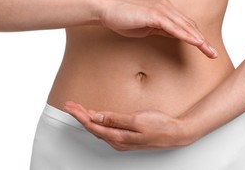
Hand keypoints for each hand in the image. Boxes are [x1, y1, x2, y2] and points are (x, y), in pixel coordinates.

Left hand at [63, 101, 191, 150]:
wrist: (175, 134)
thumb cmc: (159, 126)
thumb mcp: (137, 120)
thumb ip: (115, 119)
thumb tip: (97, 117)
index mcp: (118, 136)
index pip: (92, 125)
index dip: (79, 115)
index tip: (70, 106)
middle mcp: (117, 141)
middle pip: (92, 127)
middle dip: (79, 115)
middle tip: (70, 105)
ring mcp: (121, 140)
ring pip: (98, 129)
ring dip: (87, 118)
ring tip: (78, 109)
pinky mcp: (126, 137)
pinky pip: (105, 130)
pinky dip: (97, 121)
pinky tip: (95, 116)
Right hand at [99, 0, 216, 58]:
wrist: (108, 10)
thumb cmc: (124, 19)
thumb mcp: (147, 27)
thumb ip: (161, 29)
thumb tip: (173, 34)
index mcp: (165, 10)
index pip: (185, 25)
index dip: (197, 37)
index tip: (205, 49)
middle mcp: (166, 8)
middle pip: (189, 25)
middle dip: (202, 40)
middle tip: (213, 53)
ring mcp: (161, 10)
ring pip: (185, 26)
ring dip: (198, 39)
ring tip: (208, 50)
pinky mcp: (154, 14)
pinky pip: (174, 27)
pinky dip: (185, 35)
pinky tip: (194, 42)